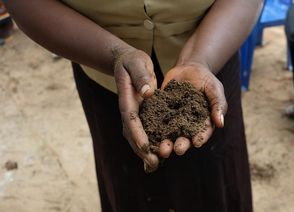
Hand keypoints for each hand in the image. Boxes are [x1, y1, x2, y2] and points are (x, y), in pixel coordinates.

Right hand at [113, 47, 158, 172]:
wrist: (127, 62)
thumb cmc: (132, 61)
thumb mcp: (137, 63)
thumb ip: (141, 77)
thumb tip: (147, 93)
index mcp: (127, 99)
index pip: (131, 119)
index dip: (138, 134)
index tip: (146, 148)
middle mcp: (128, 110)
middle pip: (132, 133)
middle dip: (141, 150)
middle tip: (153, 164)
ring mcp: (133, 114)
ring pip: (136, 137)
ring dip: (144, 152)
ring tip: (155, 166)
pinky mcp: (141, 115)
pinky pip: (144, 132)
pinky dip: (149, 145)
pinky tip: (157, 156)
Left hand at [158, 62, 227, 157]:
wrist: (188, 69)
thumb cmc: (206, 80)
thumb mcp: (215, 89)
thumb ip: (218, 105)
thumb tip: (221, 123)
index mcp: (203, 122)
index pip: (203, 132)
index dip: (200, 138)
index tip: (197, 142)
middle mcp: (188, 125)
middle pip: (185, 137)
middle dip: (181, 144)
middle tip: (177, 150)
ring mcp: (173, 120)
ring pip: (169, 134)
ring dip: (166, 143)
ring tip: (162, 150)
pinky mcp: (160, 113)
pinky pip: (156, 122)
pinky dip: (152, 129)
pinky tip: (148, 135)